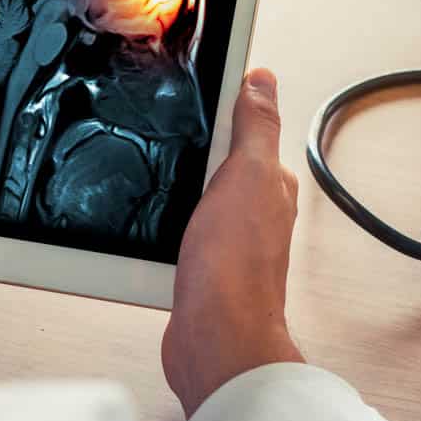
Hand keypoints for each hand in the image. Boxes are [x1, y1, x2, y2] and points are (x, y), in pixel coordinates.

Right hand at [162, 68, 304, 416]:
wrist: (214, 341)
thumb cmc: (234, 268)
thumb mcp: (247, 176)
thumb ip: (256, 127)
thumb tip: (262, 79)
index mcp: (270, 184)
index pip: (250, 130)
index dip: (226, 107)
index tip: (198, 88)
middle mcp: (254, 214)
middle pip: (220, 164)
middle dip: (197, 149)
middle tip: (166, 130)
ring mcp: (227, 243)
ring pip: (197, 199)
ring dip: (178, 190)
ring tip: (153, 174)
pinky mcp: (200, 270)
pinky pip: (180, 234)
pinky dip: (166, 225)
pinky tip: (150, 225)